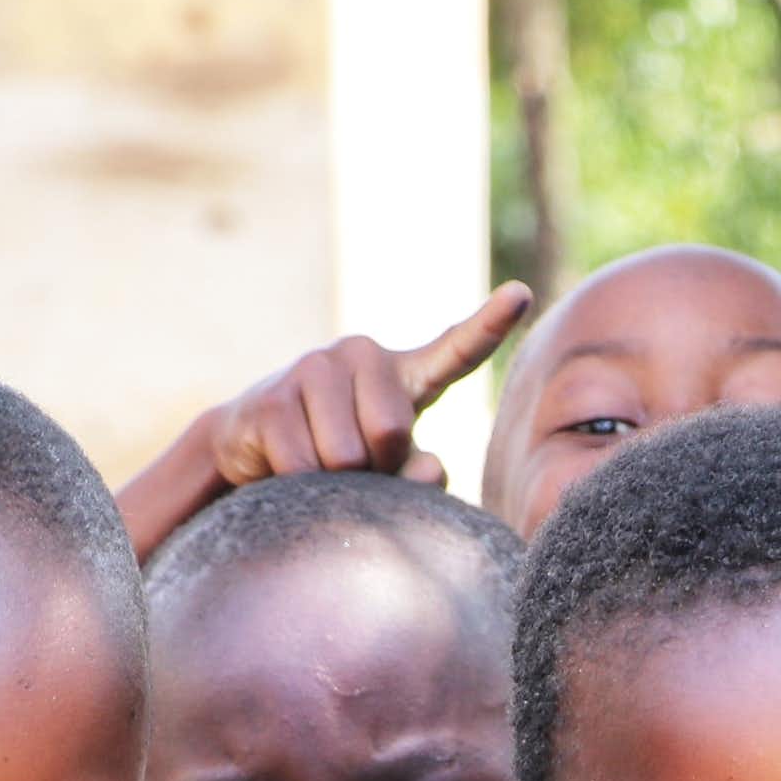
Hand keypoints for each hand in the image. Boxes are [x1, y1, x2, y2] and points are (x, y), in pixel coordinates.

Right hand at [207, 283, 532, 490]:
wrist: (259, 455)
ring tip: (321, 465)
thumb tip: (430, 467)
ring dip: (335, 481)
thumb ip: (423, 478)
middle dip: (376, 467)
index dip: (488, 326)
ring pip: (345, 456)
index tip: (521, 296)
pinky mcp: (272, 397)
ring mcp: (313, 368)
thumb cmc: (346, 466)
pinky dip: (298, 485)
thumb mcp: (395, 476)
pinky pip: (302, 465)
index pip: (455, 352)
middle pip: (390, 432)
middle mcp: (361, 355)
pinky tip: (287, 465)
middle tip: (356, 464)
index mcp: (405, 375)